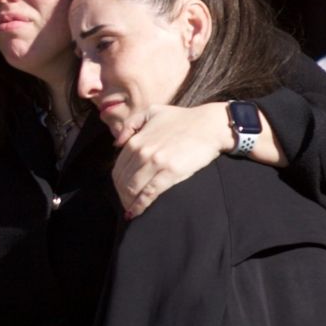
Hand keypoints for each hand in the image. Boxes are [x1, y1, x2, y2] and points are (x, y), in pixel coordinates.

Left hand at [110, 103, 229, 216]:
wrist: (209, 126)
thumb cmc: (182, 119)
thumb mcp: (151, 112)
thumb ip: (131, 125)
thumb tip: (116, 144)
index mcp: (135, 140)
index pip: (118, 169)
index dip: (117, 184)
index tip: (122, 191)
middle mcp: (142, 152)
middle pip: (123, 181)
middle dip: (122, 195)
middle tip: (127, 204)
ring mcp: (155, 162)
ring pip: (133, 189)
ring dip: (129, 203)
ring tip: (132, 210)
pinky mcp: (170, 172)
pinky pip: (149, 193)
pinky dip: (140, 205)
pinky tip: (137, 212)